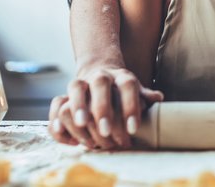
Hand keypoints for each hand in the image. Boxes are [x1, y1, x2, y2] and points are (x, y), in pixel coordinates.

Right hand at [47, 66, 163, 148]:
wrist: (99, 75)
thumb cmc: (122, 91)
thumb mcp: (137, 92)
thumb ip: (145, 97)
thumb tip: (158, 98)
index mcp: (121, 76)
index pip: (127, 85)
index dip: (130, 106)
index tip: (133, 129)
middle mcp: (100, 76)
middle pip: (100, 84)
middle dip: (102, 108)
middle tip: (105, 132)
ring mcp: (81, 83)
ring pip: (75, 88)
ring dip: (78, 108)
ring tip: (83, 128)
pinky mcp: (64, 95)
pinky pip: (56, 104)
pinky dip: (58, 121)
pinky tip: (69, 140)